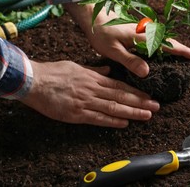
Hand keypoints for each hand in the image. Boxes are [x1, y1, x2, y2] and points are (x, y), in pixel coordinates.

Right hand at [20, 60, 159, 127]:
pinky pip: (97, 118)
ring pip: (113, 107)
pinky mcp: (76, 113)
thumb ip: (93, 70)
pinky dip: (111, 121)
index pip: (119, 86)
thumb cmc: (53, 72)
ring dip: (131, 112)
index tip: (148, 96)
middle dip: (140, 102)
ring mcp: (85, 102)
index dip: (135, 92)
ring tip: (146, 115)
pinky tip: (123, 123)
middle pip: (120, 97)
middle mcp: (92, 89)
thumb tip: (107, 70)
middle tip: (155, 107)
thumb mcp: (76, 66)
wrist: (34, 80)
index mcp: (92, 78)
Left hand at [65, 3, 189, 77]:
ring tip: (189, 60)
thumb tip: (147, 73)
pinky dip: (166, 47)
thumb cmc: (100, 33)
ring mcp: (144, 31)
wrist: (93, 15)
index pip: (170, 46)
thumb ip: (129, 61)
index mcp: (143, 37)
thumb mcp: (112, 50)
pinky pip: (158, 40)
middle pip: (172, 42)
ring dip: (178, 49)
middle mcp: (147, 32)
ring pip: (166, 41)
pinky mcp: (139, 32)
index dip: (187, 53)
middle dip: (187, 51)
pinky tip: (167, 55)